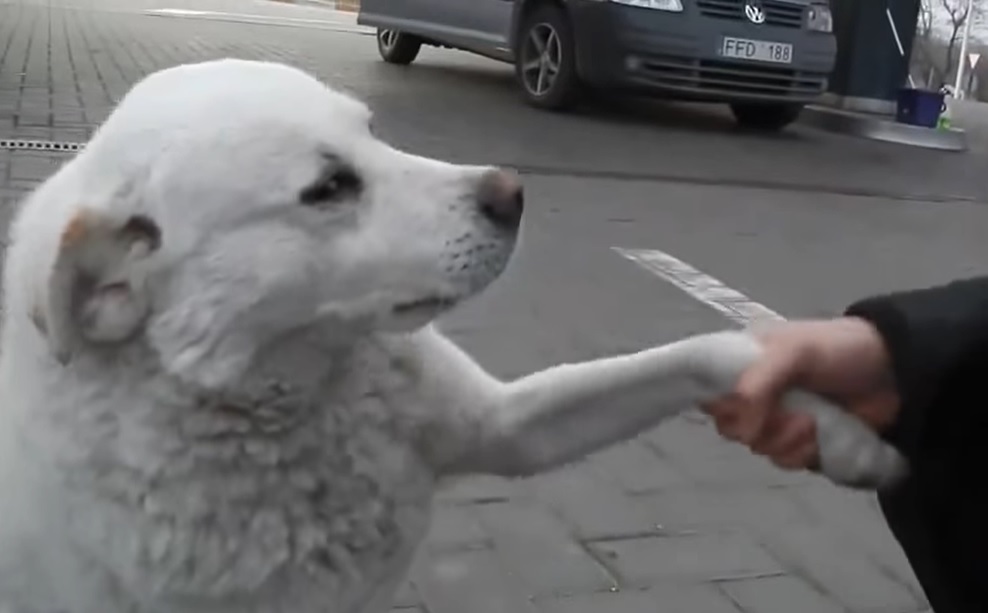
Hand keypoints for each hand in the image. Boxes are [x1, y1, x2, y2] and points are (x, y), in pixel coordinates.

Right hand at [704, 317, 900, 470]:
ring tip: (812, 426)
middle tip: (788, 416)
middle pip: (732, 426)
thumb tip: (740, 427)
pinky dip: (802, 456)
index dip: (720, 405)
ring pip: (760, 448)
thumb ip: (758, 381)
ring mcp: (781, 419)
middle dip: (759, 428)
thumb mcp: (795, 350)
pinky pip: (787, 461)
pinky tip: (820, 441)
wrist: (899, 372)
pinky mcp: (805, 444)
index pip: (709, 390)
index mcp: (747, 363)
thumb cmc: (841, 350)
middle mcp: (758, 392)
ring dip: (786, 443)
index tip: (737, 411)